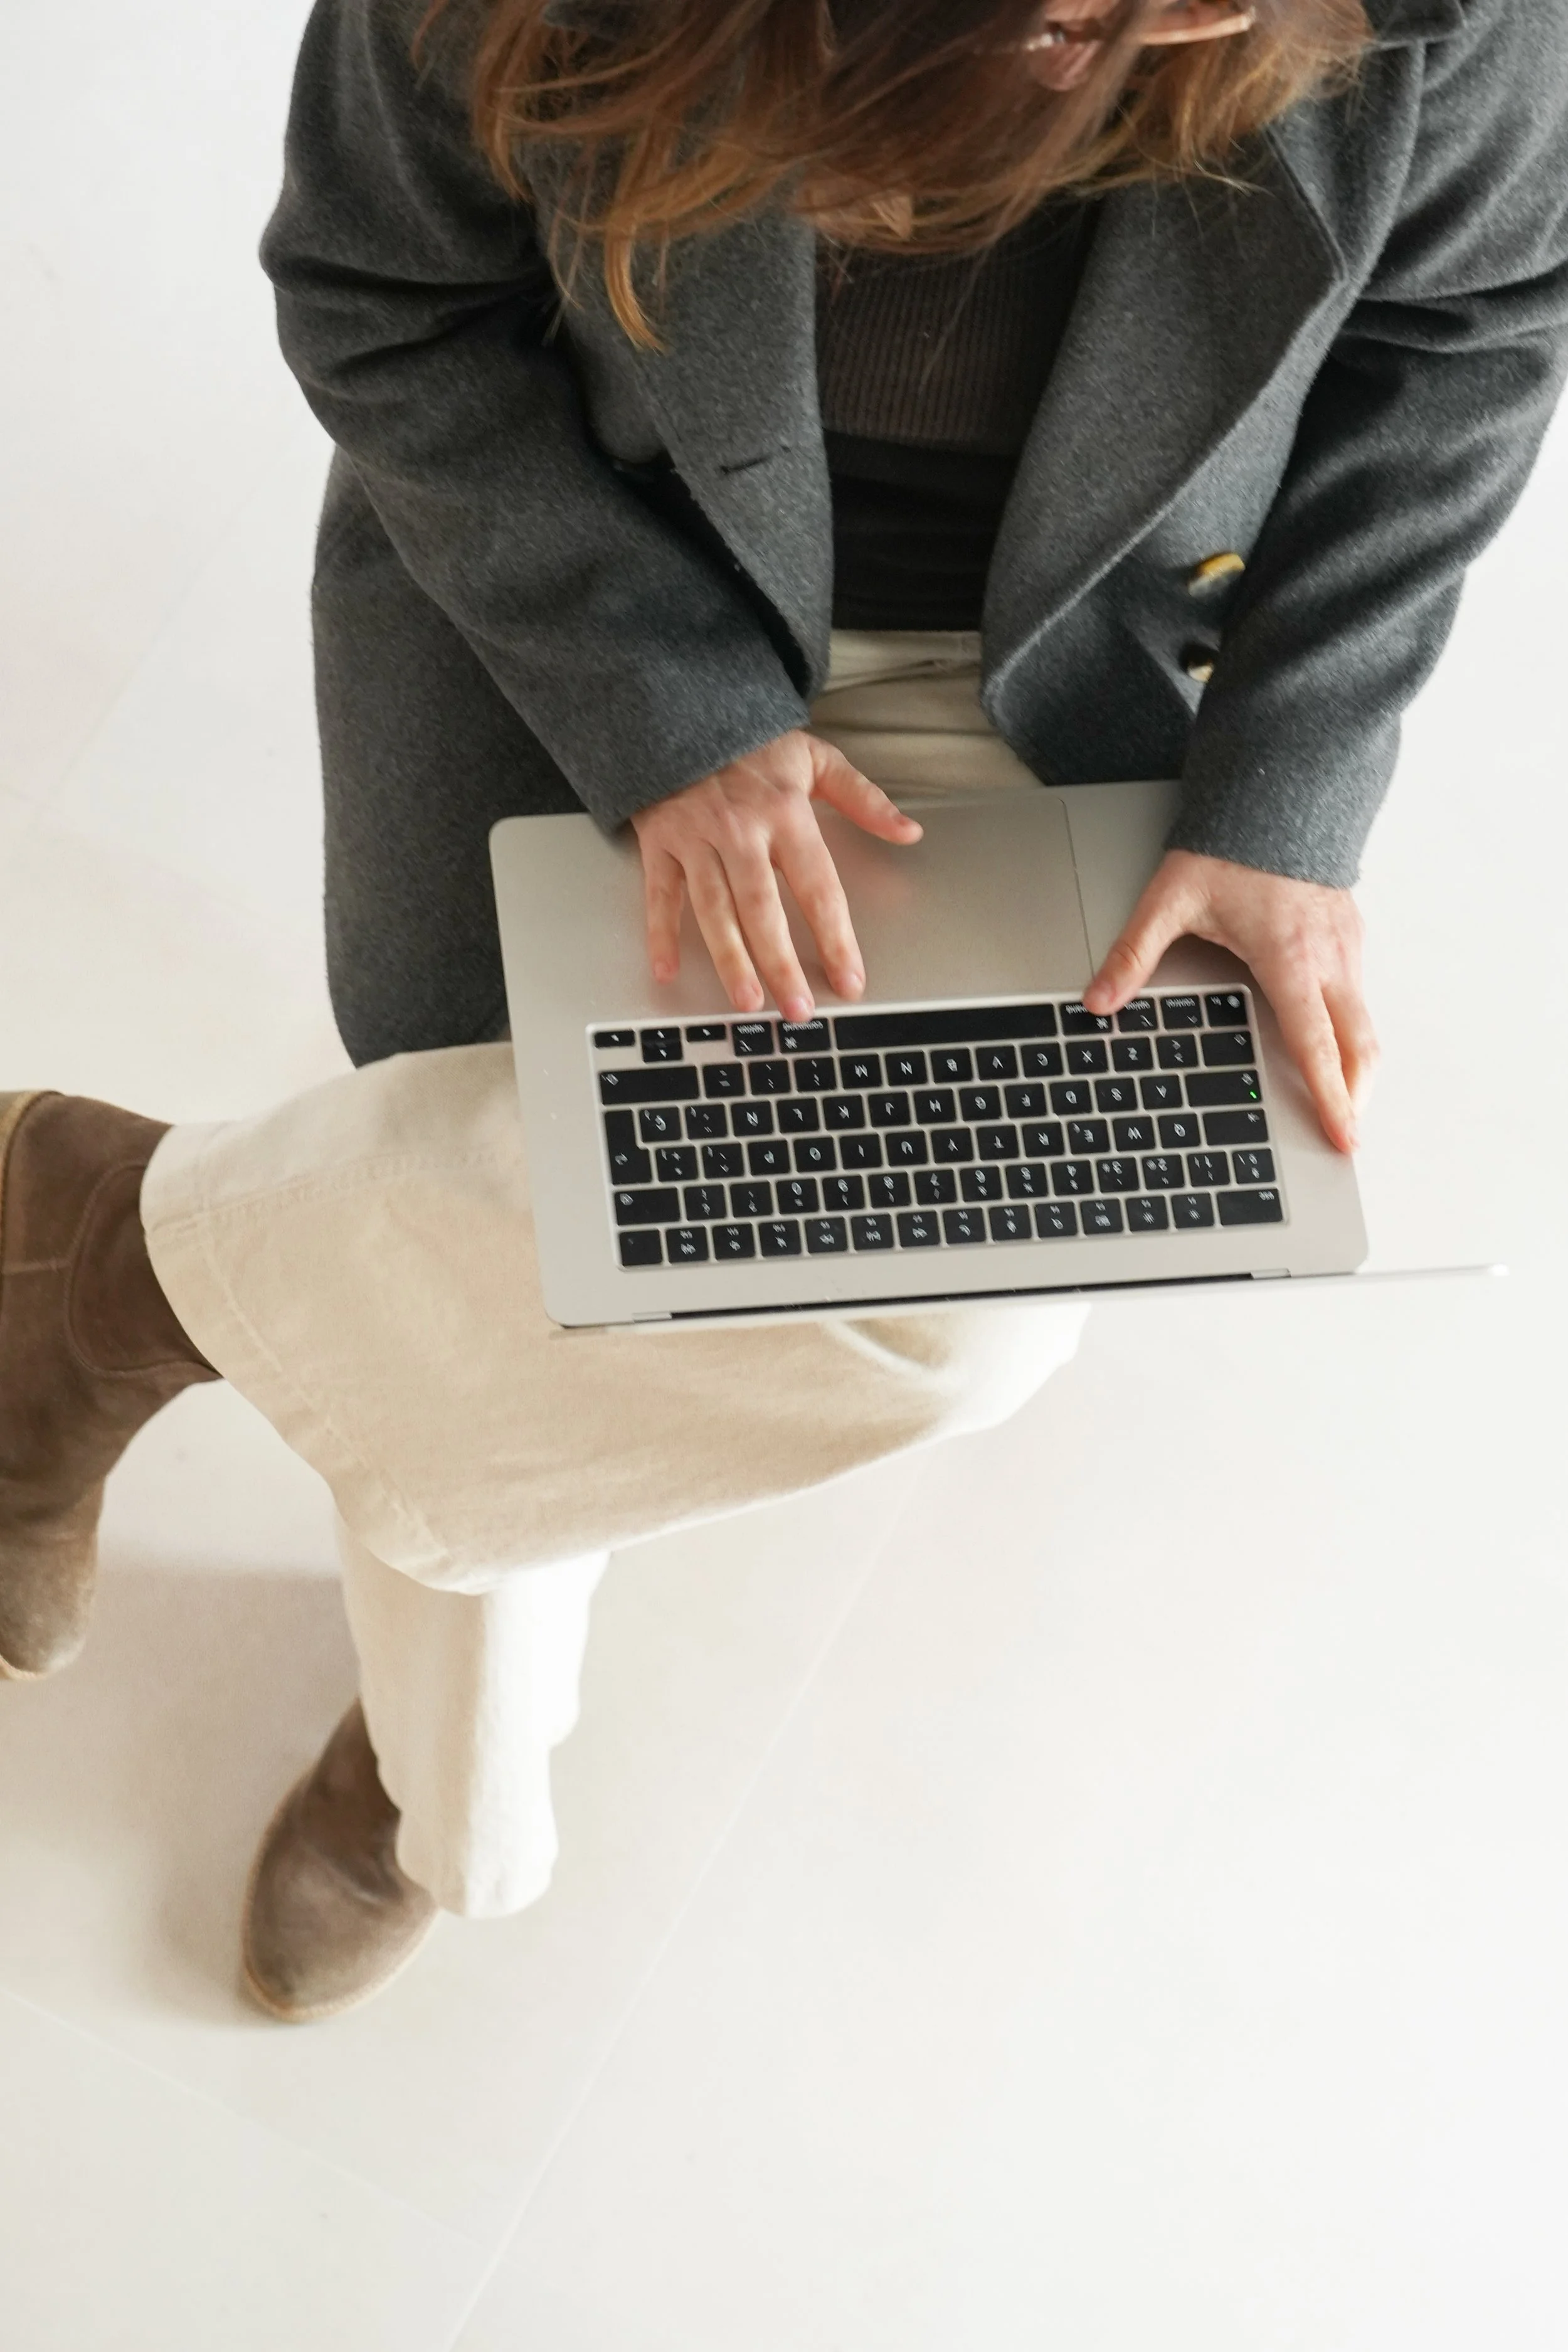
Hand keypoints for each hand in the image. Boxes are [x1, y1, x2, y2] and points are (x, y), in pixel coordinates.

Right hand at [630, 731, 922, 1022]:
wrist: (681, 709)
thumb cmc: (752, 744)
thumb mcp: (815, 759)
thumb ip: (864, 799)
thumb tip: (908, 831)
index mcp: (786, 814)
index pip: (818, 887)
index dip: (835, 938)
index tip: (849, 979)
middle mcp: (741, 831)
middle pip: (763, 908)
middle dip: (782, 963)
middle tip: (798, 1009)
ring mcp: (696, 839)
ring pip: (713, 909)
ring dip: (730, 958)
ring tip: (747, 1000)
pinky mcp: (659, 843)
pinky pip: (660, 895)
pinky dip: (659, 933)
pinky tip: (668, 970)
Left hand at [1082, 849, 1377, 1152]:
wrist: (1278, 789)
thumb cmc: (1230, 844)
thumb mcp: (1171, 899)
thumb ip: (1134, 954)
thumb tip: (1098, 1000)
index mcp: (1288, 960)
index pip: (1315, 1045)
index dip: (1330, 1097)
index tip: (1343, 1135)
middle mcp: (1328, 957)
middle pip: (1358, 1045)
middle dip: (1357, 1094)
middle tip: (1348, 1132)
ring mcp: (1347, 944)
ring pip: (1364, 1020)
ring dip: (1357, 1063)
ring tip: (1343, 1098)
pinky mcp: (1351, 932)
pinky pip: (1360, 991)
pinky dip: (1354, 1026)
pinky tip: (1334, 1040)